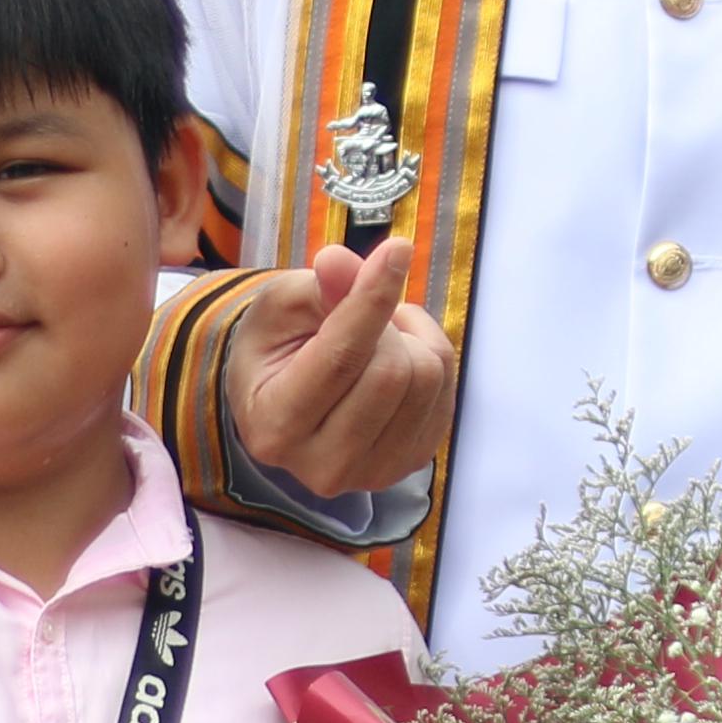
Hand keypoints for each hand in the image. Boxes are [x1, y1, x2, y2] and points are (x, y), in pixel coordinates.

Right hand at [226, 236, 455, 506]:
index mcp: (275, 425)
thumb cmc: (276, 349)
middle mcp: (323, 465)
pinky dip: (428, 360)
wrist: (283, 403)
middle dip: (386, 323)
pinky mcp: (409, 466)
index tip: (397, 248)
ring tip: (378, 335)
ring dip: (411, 338)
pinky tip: (396, 360)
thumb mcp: (282, 308)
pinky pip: (445, 393)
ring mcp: (372, 474)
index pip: (341, 358)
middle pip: (392, 372)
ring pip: (426, 380)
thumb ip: (316, 288)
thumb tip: (341, 263)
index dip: (372, 298)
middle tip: (364, 310)